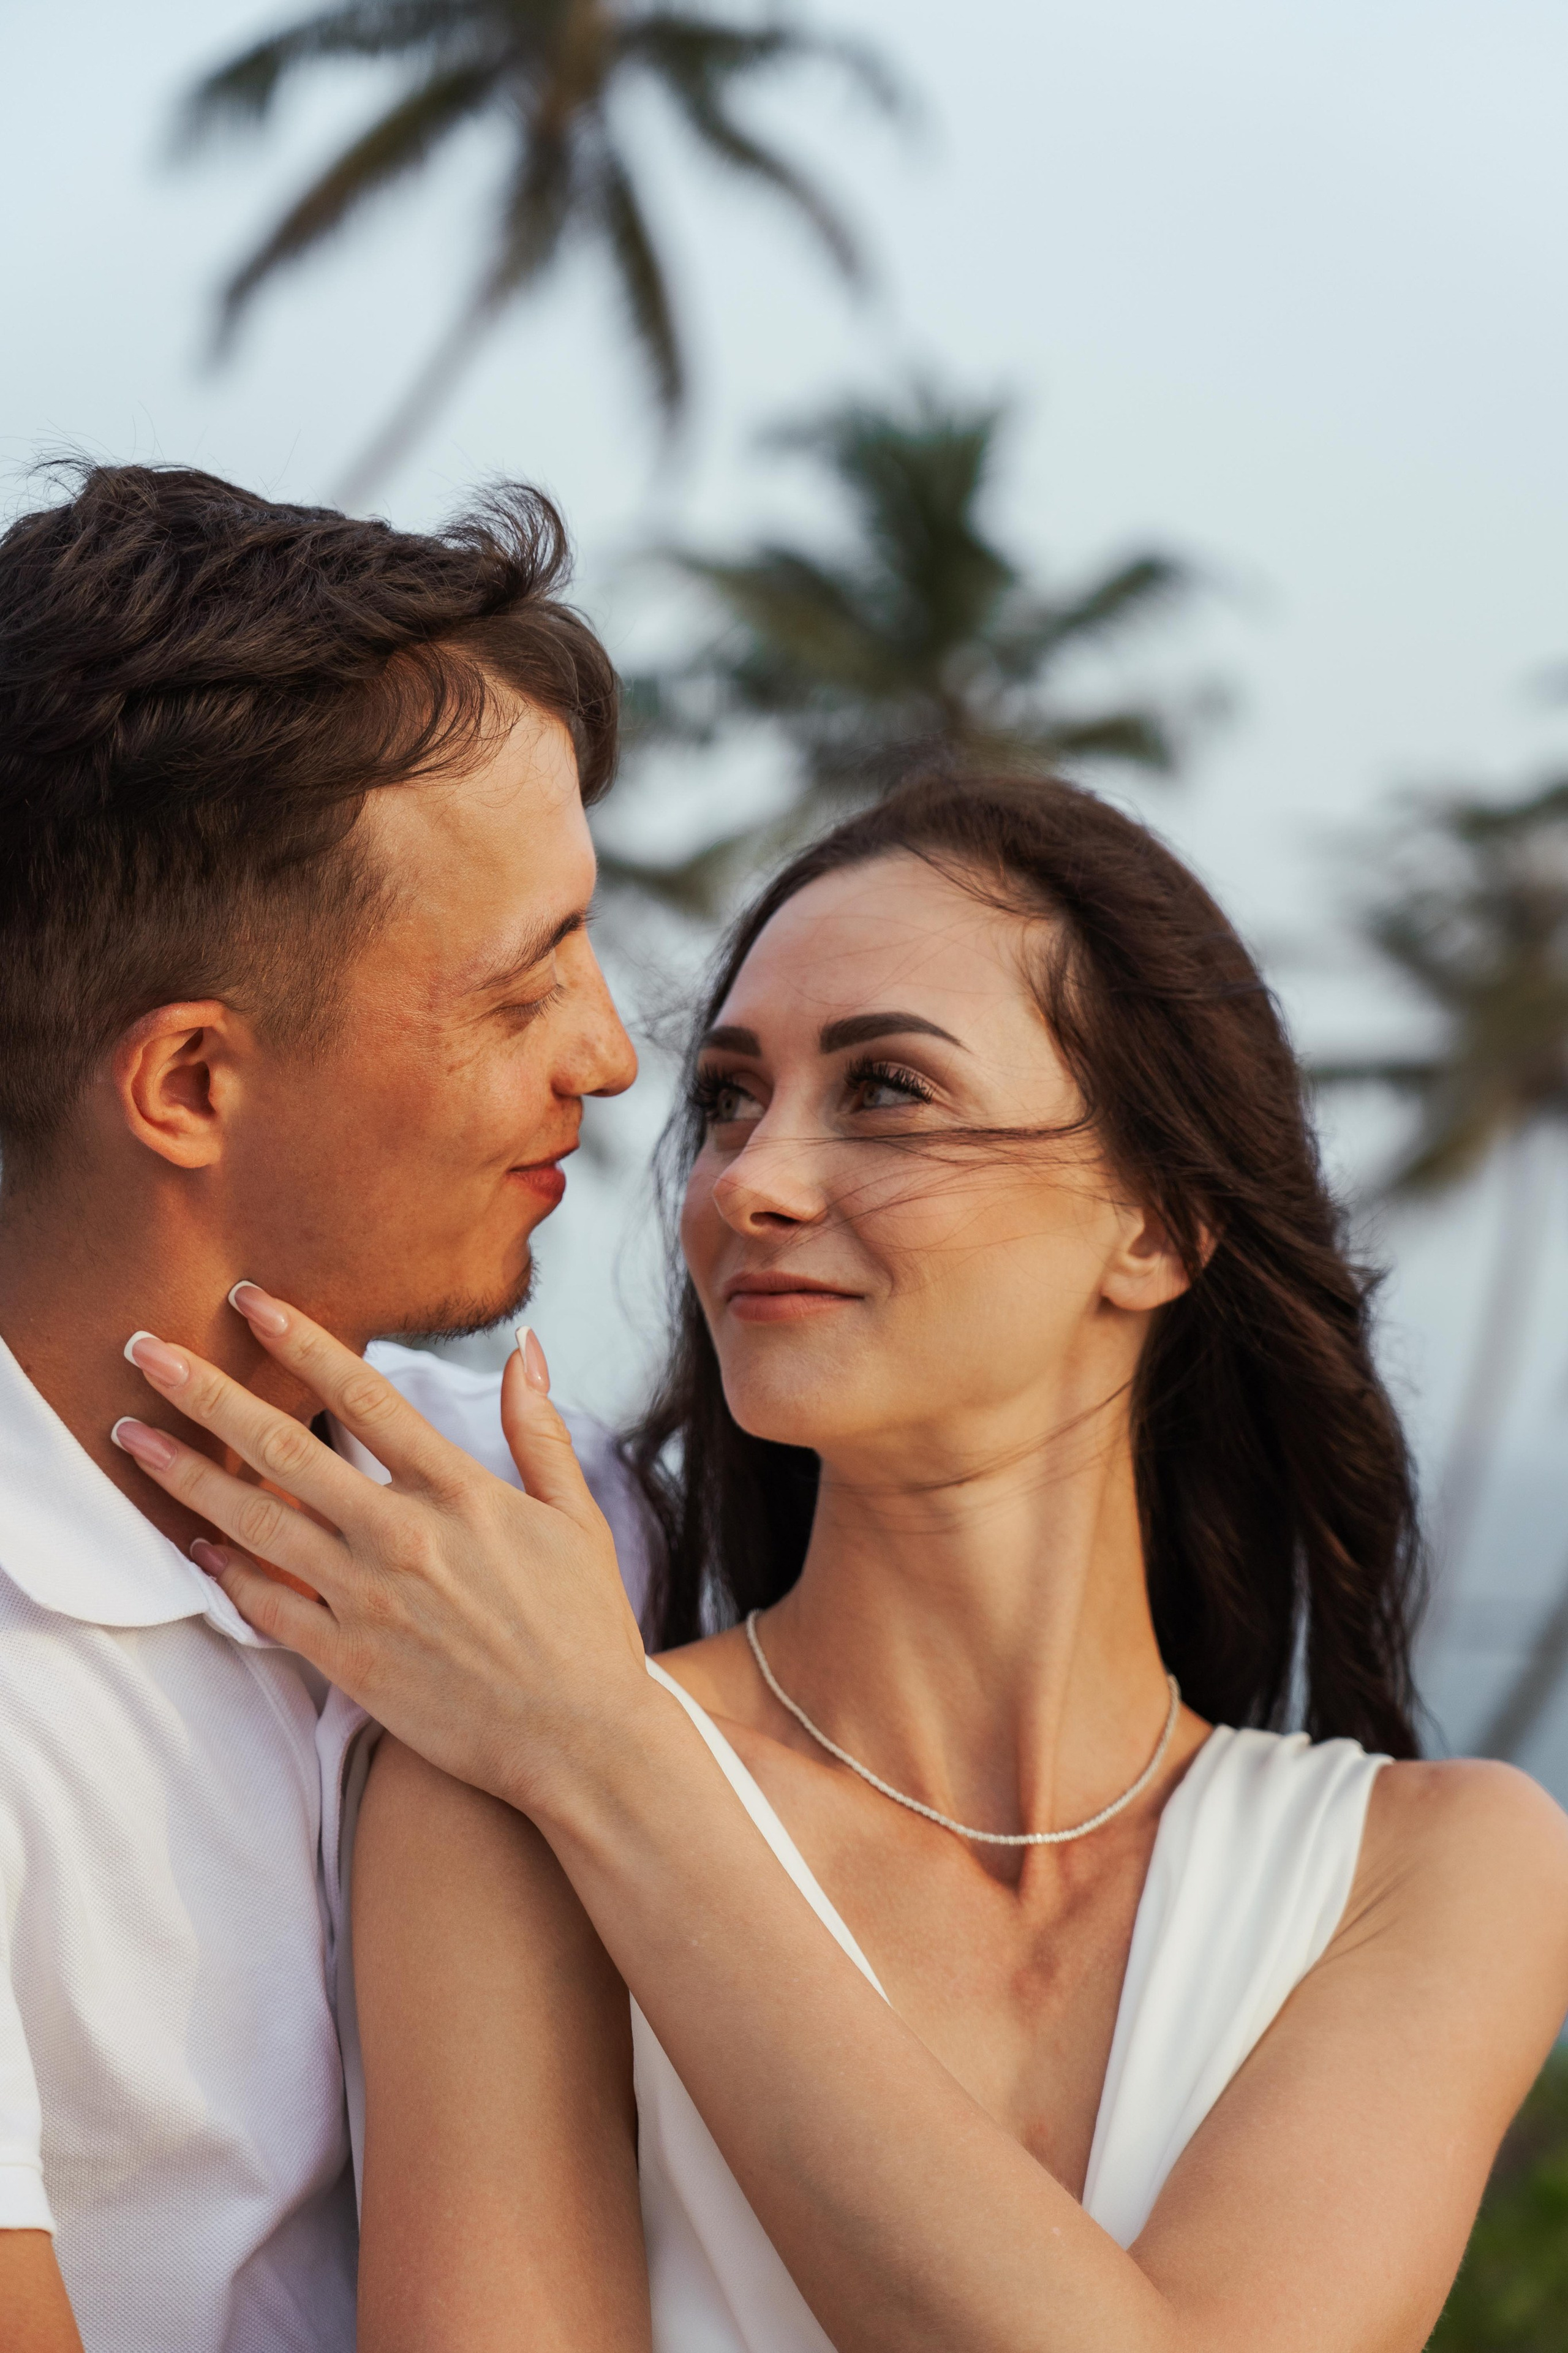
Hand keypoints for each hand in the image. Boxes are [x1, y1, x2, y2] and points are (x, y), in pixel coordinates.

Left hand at [112, 1287, 651, 1809]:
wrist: (581, 1741)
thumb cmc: (586, 1627)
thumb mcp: (578, 1517)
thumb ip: (538, 1429)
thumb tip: (524, 1349)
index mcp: (460, 1492)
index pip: (363, 1396)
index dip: (301, 1341)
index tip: (249, 1301)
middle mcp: (404, 1536)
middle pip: (285, 1448)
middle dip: (208, 1395)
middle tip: (147, 1351)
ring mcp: (370, 1600)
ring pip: (258, 1523)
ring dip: (186, 1477)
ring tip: (131, 1436)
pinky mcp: (351, 1661)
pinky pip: (270, 1608)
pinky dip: (226, 1573)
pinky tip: (193, 1542)